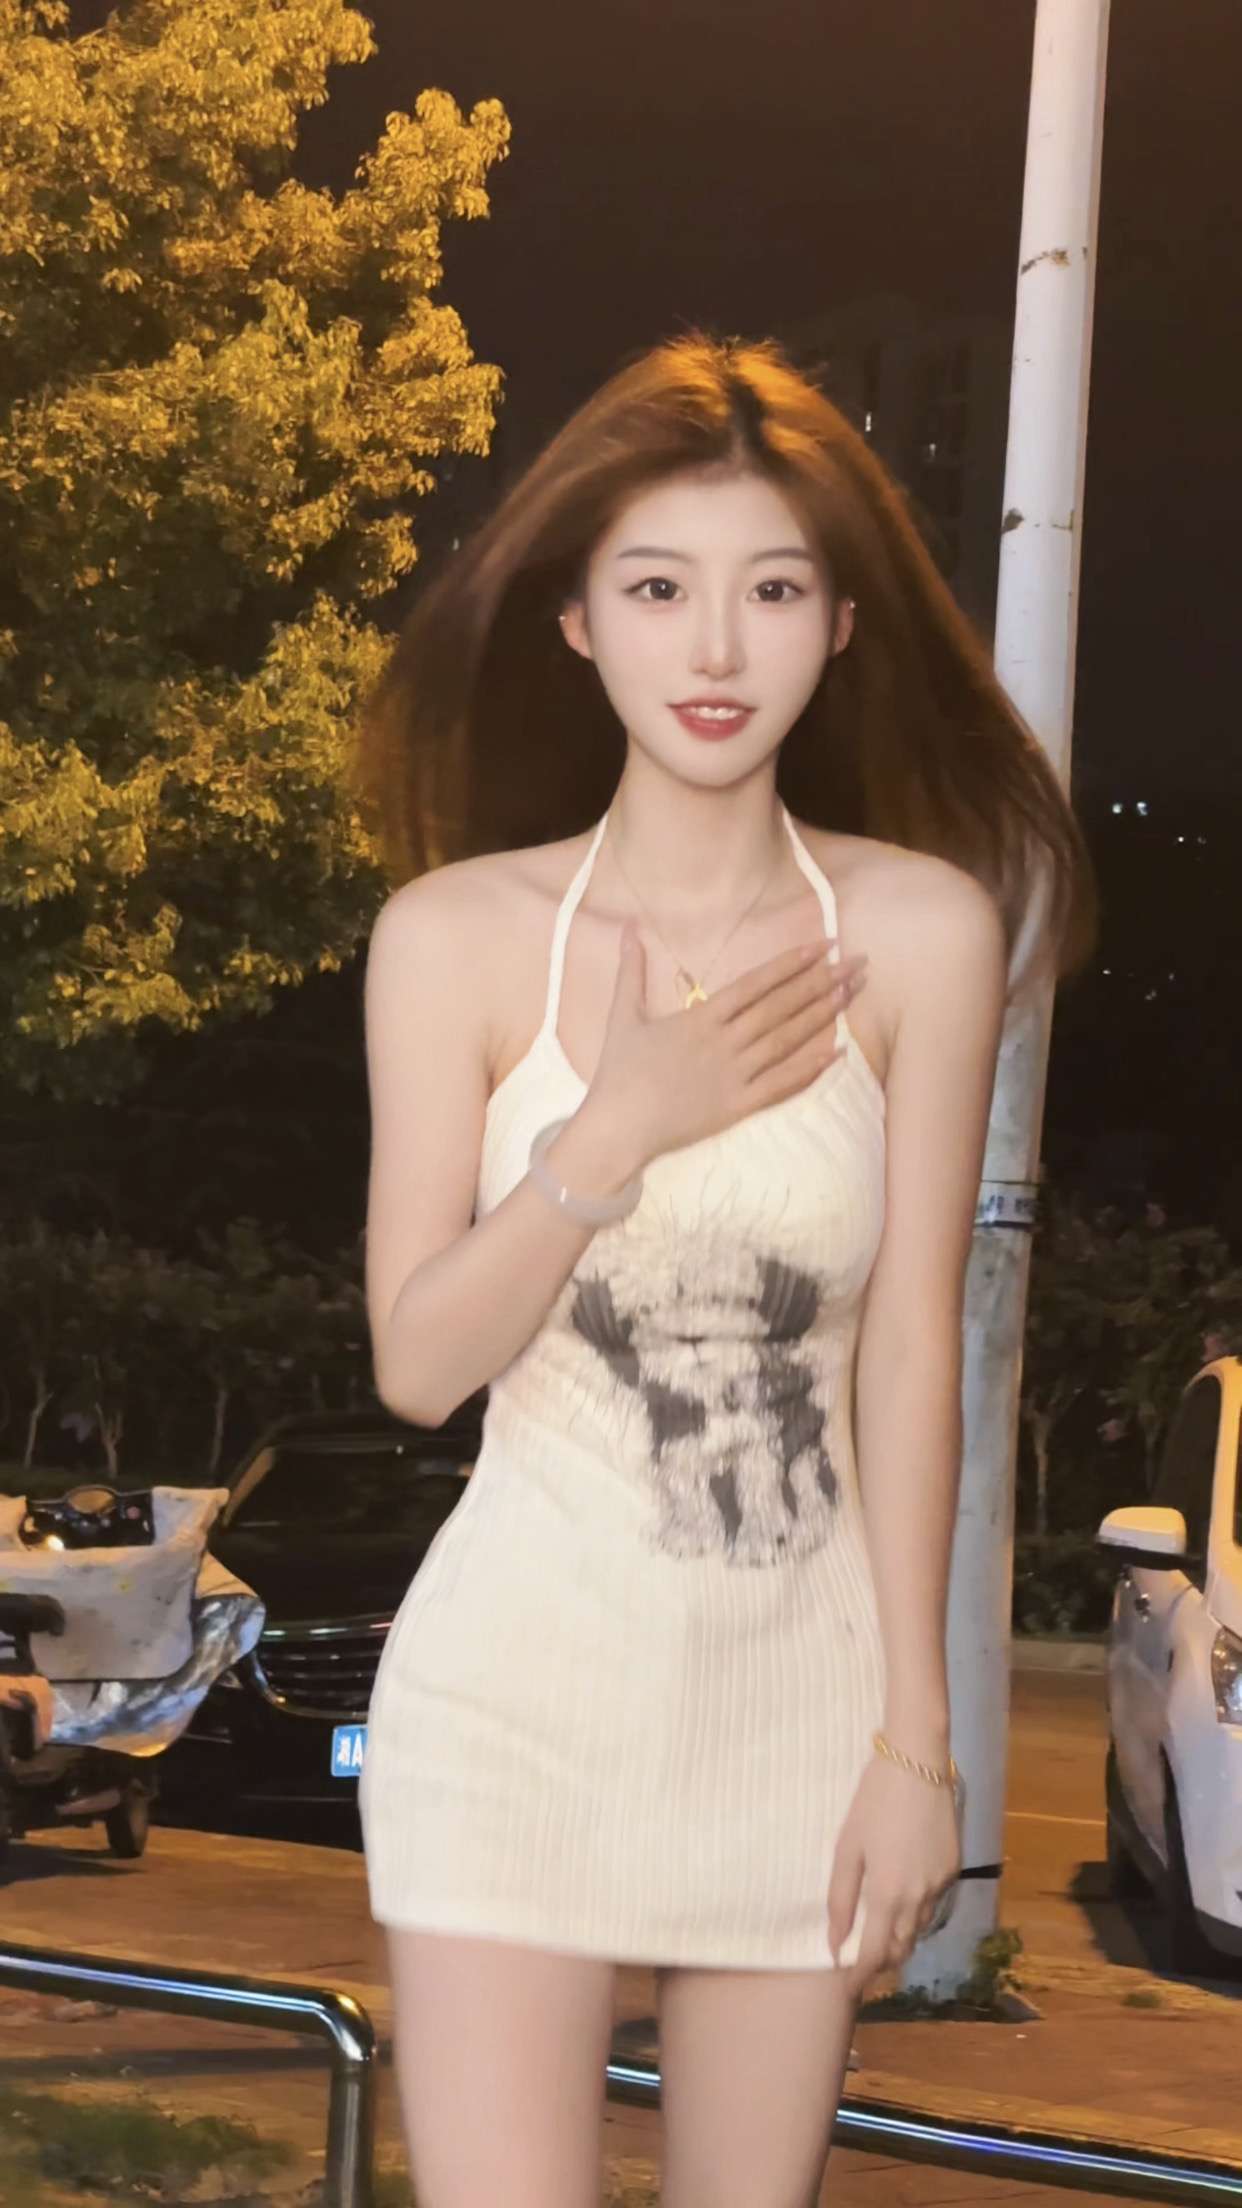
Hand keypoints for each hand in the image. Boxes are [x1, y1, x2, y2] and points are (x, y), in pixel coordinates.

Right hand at [585, 924, 867, 1167]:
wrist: (618, 1127)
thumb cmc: (618, 1072)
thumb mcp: (622, 1015)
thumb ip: (631, 970)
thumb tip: (629, 927)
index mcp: (701, 1019)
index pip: (756, 984)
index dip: (791, 963)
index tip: (823, 946)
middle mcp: (725, 1043)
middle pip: (781, 1008)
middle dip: (821, 982)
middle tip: (856, 963)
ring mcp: (735, 1076)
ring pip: (787, 1042)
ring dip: (821, 1016)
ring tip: (851, 994)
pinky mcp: (738, 1107)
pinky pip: (781, 1086)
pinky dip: (810, 1069)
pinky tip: (837, 1053)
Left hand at [826, 1754, 960, 1985]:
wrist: (918, 1762)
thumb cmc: (873, 1801)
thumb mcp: (847, 1847)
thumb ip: (840, 1898)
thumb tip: (835, 1943)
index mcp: (889, 1894)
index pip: (876, 1954)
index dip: (861, 1976)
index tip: (848, 1987)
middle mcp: (920, 1898)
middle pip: (902, 1948)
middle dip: (882, 1960)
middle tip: (861, 1959)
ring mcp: (942, 1884)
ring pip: (920, 1928)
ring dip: (900, 1936)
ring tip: (880, 1929)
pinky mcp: (954, 1868)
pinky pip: (933, 1903)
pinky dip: (916, 1910)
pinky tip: (903, 1895)